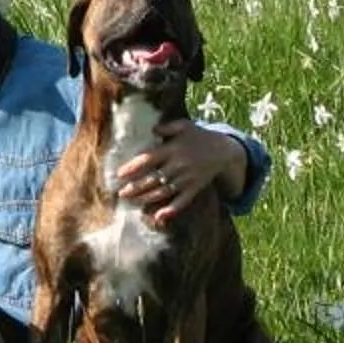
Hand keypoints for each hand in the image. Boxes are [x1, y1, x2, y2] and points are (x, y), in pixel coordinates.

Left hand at [114, 119, 246, 228]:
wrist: (223, 151)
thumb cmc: (199, 136)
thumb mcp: (184, 125)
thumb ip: (167, 127)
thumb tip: (152, 129)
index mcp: (173, 149)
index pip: (149, 159)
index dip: (134, 167)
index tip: (119, 174)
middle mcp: (178, 166)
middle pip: (154, 178)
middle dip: (136, 187)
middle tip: (121, 193)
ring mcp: (187, 179)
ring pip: (164, 192)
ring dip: (147, 198)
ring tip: (132, 202)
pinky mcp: (194, 189)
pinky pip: (182, 202)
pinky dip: (171, 210)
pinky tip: (159, 216)